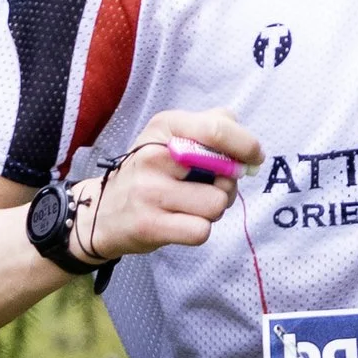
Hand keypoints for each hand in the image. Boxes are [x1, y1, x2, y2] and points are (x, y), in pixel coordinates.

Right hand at [78, 108, 261, 262]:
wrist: (103, 211)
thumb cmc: (151, 172)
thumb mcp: (173, 136)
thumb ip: (213, 128)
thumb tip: (250, 150)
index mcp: (165, 126)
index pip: (218, 128)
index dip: (246, 145)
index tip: (254, 157)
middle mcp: (154, 155)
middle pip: (224, 172)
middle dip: (227, 184)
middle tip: (210, 188)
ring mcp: (149, 191)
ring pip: (216, 205)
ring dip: (212, 211)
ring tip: (191, 206)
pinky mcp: (149, 225)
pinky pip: (201, 231)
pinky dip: (198, 230)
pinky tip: (180, 222)